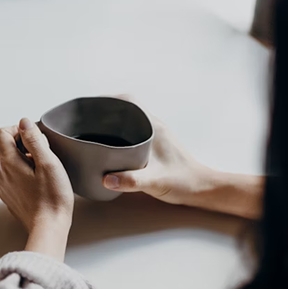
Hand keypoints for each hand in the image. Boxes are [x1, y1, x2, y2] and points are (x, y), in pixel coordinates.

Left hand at [0, 119, 73, 260]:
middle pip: (6, 148)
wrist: (49, 228)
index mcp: (8, 163)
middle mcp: (1, 174)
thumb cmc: (52, 198)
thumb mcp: (48, 163)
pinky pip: (14, 178)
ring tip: (44, 171)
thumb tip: (25, 123)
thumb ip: (35, 139)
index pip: (2, 133)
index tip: (34, 137)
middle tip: (45, 156)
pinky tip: (40, 184)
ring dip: (25, 161)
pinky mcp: (11, 198)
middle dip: (25, 146)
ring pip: (10, 163)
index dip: (18, 130)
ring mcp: (4, 187)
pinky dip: (25, 175)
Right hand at [102, 96, 263, 219]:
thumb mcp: (155, 181)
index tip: (91, 106)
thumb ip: (131, 180)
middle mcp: (154, 127)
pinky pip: (133, 134)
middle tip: (84, 121)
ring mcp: (155, 136)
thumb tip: (106, 179)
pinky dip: (119, 136)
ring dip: (112, 124)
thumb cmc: (183, 182)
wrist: (203, 189)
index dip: (109, 100)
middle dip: (105, 112)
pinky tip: (109, 150)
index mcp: (154, 127)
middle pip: (126, 109)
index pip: (129, 101)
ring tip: (91, 133)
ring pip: (129, 122)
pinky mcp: (155, 147)